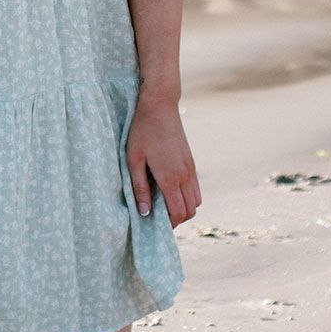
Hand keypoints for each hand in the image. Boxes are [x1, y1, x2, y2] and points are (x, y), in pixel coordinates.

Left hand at [126, 92, 200, 225]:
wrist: (160, 105)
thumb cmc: (142, 131)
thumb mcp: (133, 159)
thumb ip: (139, 188)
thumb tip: (144, 212)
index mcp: (170, 177)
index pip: (178, 212)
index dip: (169, 225)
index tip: (155, 226)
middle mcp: (185, 175)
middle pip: (190, 211)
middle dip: (177, 220)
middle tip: (159, 219)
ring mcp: (191, 168)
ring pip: (196, 201)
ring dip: (184, 208)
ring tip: (165, 206)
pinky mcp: (191, 161)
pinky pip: (196, 188)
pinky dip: (188, 197)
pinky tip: (172, 192)